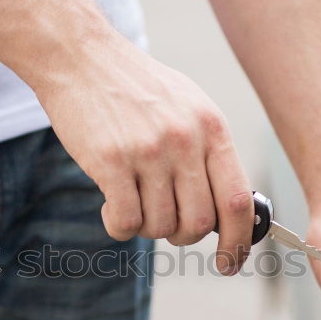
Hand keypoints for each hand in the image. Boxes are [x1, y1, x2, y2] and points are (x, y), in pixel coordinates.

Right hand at [35, 37, 254, 274]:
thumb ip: (210, 153)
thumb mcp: (188, 106)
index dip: (239, 242)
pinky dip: (119, 226)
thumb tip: (230, 210)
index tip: (229, 263)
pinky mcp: (110, 161)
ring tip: (133, 202)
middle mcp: (184, 140)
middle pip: (198, 223)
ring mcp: (147, 151)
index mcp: (212, 128)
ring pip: (159, 226)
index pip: (237, 201)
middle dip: (182, 236)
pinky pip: (125, 222)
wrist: (81, 56)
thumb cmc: (135, 87)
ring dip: (146, 228)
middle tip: (164, 223)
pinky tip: (110, 206)